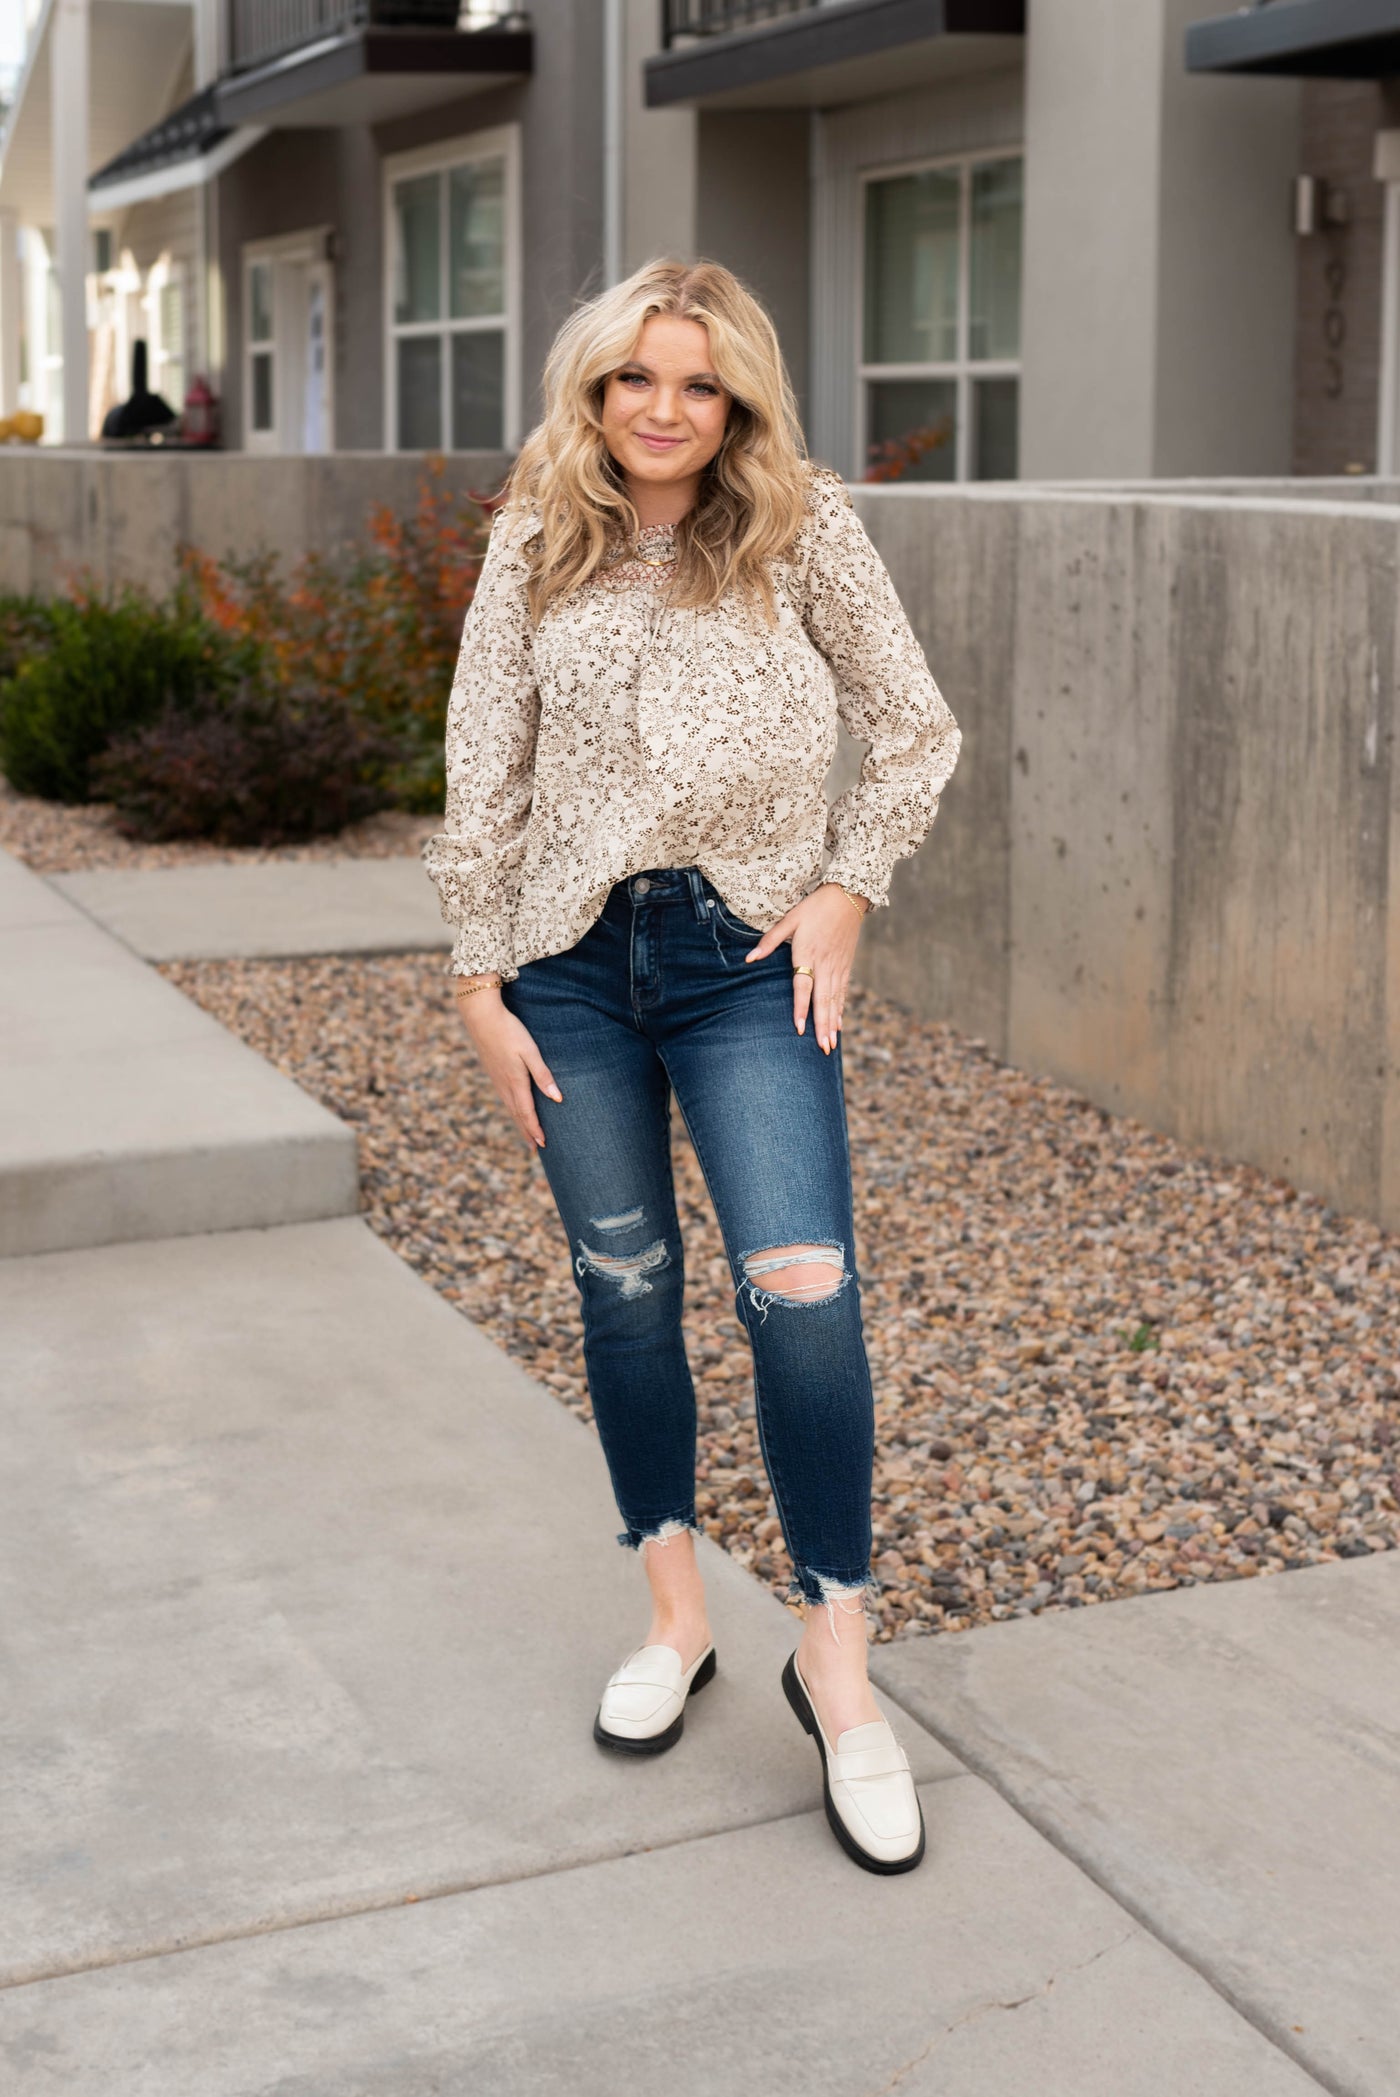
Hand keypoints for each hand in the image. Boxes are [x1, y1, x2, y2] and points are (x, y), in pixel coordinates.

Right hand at [453, 983, 561, 1147]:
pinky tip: (514, 1109)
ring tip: (527, 1135)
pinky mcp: (493, 1072)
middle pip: (518, 1115)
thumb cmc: (510, 1031)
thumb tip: (558, 1099)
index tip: (543, 1145)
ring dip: (520, 1123)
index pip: (527, 1113)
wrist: (481, 1016)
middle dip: (528, 1132)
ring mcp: (497, 1079)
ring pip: (510, 1107)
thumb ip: (543, 1075)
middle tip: (536, 1148)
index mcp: (516, 1082)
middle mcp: (504, 1085)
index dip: (536, 1130)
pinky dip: (512, 1110)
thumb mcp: (531, 1051)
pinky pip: (504, 1098)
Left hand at [743, 883, 867, 1053]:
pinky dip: (840, 1010)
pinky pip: (843, 993)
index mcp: (808, 953)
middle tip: (822, 1048)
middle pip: (823, 1000)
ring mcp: (838, 966)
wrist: (847, 896)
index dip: (802, 1008)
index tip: (800, 1029)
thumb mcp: (790, 919)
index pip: (803, 987)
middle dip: (822, 1026)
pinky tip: (839, 1026)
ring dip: (832, 1024)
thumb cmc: (814, 907)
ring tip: (831, 1044)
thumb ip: (770, 941)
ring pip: (835, 1000)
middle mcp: (825, 964)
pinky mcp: (846, 966)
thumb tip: (749, 959)